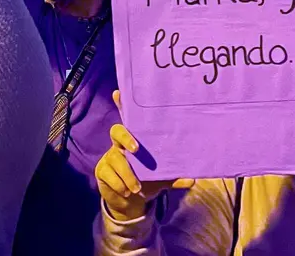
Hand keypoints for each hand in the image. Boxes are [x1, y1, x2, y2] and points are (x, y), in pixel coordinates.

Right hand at [95, 91, 193, 220]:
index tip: (118, 93)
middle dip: (125, 137)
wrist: (130, 201)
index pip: (128, 118)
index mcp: (135, 140)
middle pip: (116, 131)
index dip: (121, 105)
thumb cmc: (146, 180)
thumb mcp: (162, 179)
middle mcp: (120, 144)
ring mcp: (109, 157)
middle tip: (135, 149)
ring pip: (115, 158)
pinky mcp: (102, 171)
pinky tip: (126, 191)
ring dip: (127, 174)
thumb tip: (192, 180)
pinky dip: (119, 184)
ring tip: (137, 187)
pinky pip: (109, 174)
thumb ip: (174, 177)